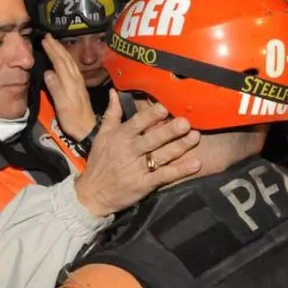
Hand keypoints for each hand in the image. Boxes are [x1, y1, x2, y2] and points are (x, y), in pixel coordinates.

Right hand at [42, 34, 96, 139]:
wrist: (88, 129)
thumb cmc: (73, 120)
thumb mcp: (63, 106)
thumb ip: (56, 88)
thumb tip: (48, 72)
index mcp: (70, 82)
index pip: (60, 62)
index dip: (52, 50)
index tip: (44, 40)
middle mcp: (76, 80)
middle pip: (66, 59)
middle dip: (57, 47)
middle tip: (47, 36)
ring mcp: (79, 83)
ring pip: (70, 62)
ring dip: (62, 51)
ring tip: (54, 43)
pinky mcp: (79, 87)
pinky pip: (72, 67)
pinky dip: (66, 59)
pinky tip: (64, 59)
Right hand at [75, 91, 201, 217]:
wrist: (92, 194)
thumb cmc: (99, 162)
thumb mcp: (102, 136)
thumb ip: (112, 114)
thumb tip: (114, 93)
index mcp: (120, 137)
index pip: (136, 124)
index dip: (150, 116)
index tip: (164, 108)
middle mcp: (129, 152)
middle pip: (152, 139)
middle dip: (169, 131)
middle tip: (185, 122)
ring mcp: (137, 169)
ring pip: (161, 156)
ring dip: (179, 147)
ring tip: (195, 137)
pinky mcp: (144, 185)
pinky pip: (164, 176)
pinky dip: (180, 171)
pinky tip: (195, 164)